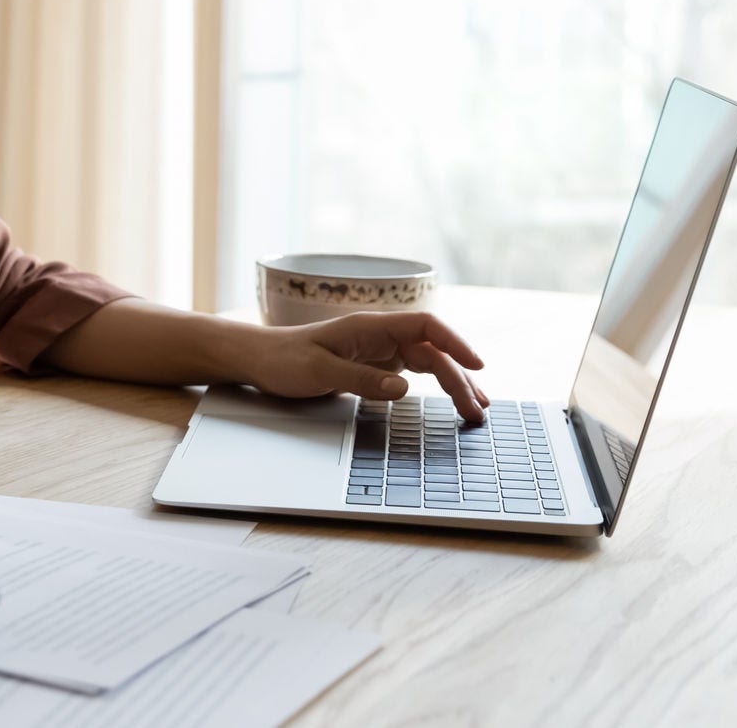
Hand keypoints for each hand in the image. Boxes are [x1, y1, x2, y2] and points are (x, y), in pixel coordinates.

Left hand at [237, 312, 489, 422]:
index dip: (455, 342)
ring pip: (427, 362)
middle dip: (458, 378)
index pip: (424, 326)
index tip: (477, 365)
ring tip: (476, 409)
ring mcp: (378, 350)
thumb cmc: (283, 360)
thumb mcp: (319, 373)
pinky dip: (434, 385)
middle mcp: (379, 335)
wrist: (258, 359)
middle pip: (432, 351)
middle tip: (477, 411)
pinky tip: (451, 397)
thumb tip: (404, 388)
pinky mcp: (373, 365)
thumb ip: (361, 380)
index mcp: (369, 327)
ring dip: (452, 383)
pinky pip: (413, 371)